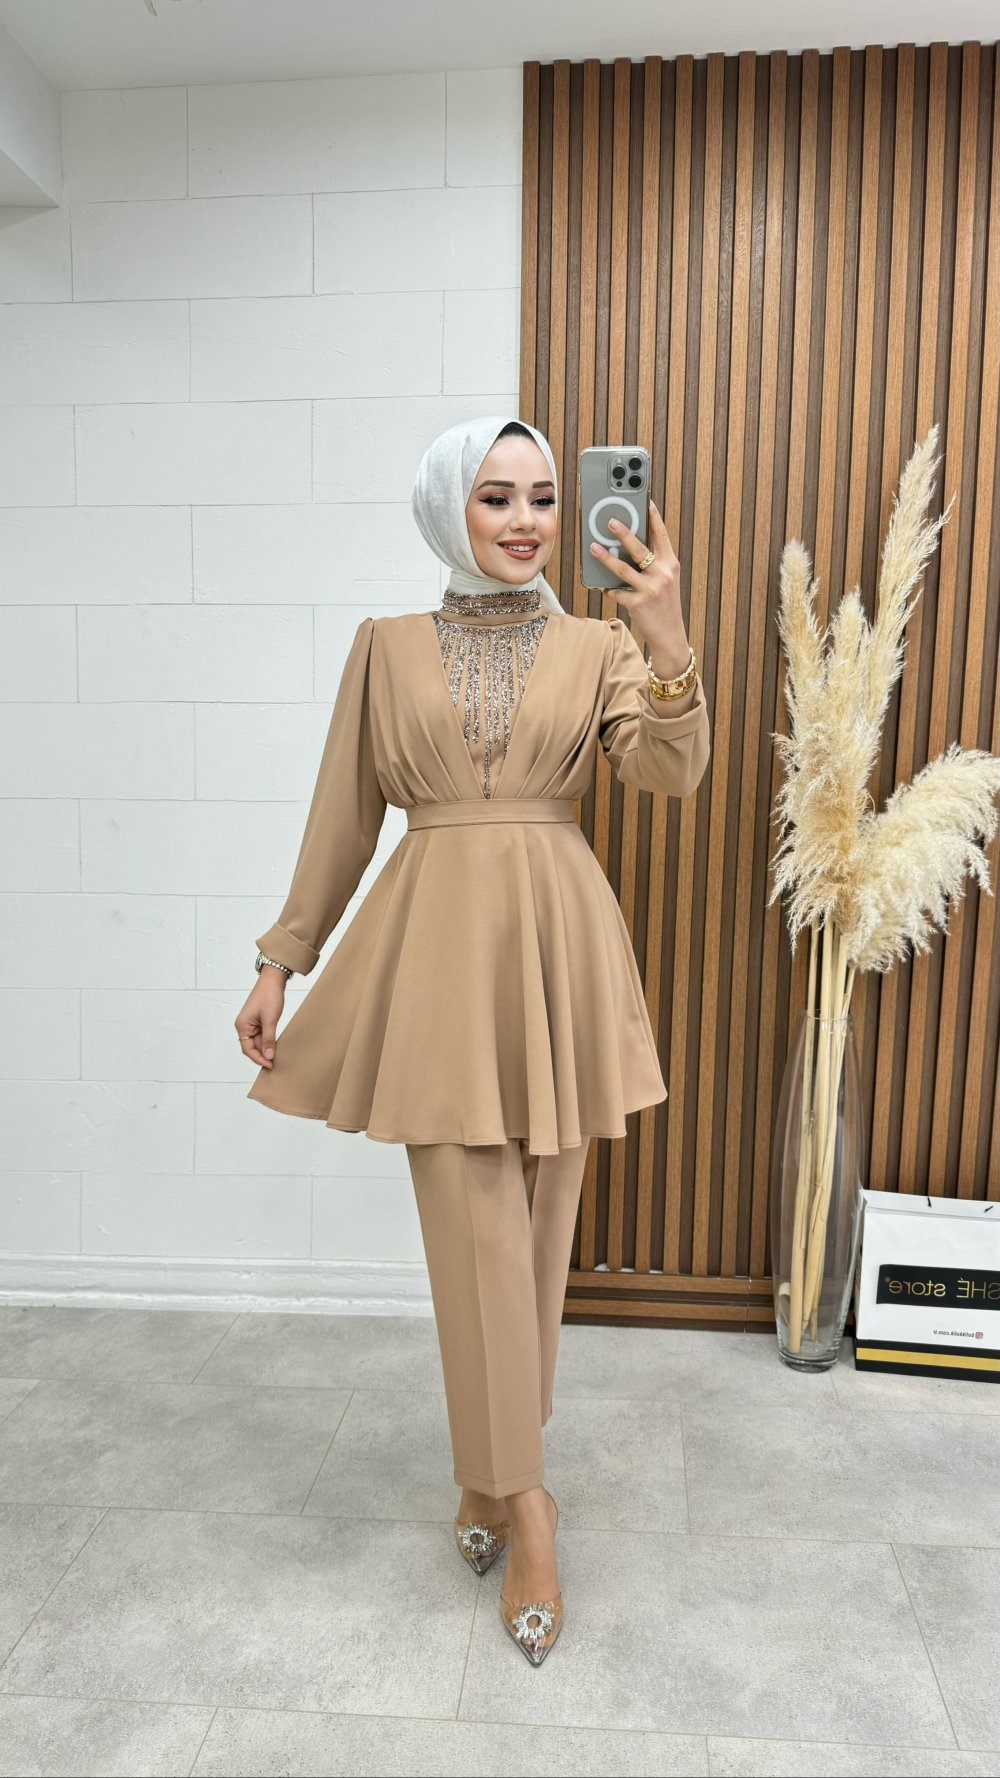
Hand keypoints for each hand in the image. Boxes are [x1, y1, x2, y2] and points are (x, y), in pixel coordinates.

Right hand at [235, 976, 285, 1068]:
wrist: (273, 979)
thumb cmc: (269, 995)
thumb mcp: (270, 1019)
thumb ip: (269, 1039)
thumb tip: (269, 1056)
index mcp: (242, 1026)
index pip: (248, 1049)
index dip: (259, 1059)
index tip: (270, 1065)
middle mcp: (244, 1026)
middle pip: (252, 1048)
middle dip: (263, 1056)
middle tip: (275, 1064)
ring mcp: (251, 1024)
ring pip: (257, 1043)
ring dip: (266, 1049)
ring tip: (277, 1057)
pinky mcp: (258, 1021)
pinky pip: (262, 1036)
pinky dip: (269, 1042)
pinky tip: (276, 1046)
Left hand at [588, 499, 683, 658]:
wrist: (669, 634)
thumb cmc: (664, 605)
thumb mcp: (665, 580)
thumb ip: (653, 564)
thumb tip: (627, 547)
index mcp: (671, 564)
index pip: (662, 536)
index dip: (653, 517)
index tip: (645, 501)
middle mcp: (663, 574)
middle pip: (640, 549)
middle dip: (624, 533)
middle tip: (610, 521)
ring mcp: (650, 589)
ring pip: (623, 569)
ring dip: (606, 557)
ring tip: (593, 547)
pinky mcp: (638, 603)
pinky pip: (617, 591)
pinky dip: (609, 588)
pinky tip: (603, 586)